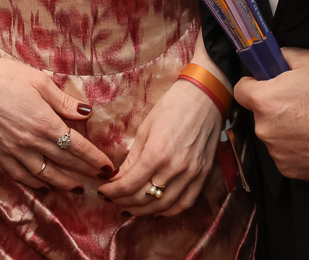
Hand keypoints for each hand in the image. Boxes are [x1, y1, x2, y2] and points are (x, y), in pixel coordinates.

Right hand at [0, 52, 115, 191]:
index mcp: (45, 123)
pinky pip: (20, 177)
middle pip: (65, 164)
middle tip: (100, 181)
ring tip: (76, 188)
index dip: (94, 160)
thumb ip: (64, 101)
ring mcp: (13, 152)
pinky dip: (35, 184)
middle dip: (85, 173)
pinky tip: (44, 186)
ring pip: (44, 176)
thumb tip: (87, 113)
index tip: (108, 168)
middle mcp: (31, 142)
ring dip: (63, 184)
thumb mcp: (40, 81)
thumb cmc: (5, 76)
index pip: (77, 147)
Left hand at [98, 77, 220, 216]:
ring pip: (163, 206)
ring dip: (143, 210)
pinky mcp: (203, 176)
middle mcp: (174, 168)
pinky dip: (168, 211)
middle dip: (123, 202)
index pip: (128, 185)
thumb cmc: (172, 107)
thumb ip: (132, 158)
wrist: (205, 97)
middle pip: (143, 199)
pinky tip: (156, 209)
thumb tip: (118, 178)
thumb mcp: (145, 128)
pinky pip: (185, 203)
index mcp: (156, 153)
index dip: (112, 192)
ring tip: (130, 207)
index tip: (103, 191)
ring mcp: (191, 174)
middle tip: (113, 200)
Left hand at [233, 48, 308, 180]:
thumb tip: (272, 58)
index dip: (254, 84)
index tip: (265, 84)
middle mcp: (265, 128)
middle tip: (299, 102)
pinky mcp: (289, 169)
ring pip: (272, 134)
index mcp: (264, 100)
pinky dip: (295, 148)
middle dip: (274, 107)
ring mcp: (276, 151)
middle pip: (259, 114)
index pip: (240, 90)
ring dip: (285, 128)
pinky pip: (284, 154)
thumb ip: (282, 56)